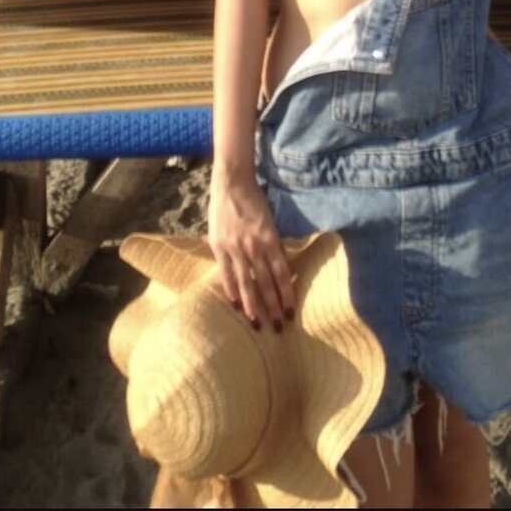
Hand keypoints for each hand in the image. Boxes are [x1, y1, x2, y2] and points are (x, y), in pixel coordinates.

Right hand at [207, 168, 295, 330]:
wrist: (232, 183)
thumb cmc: (255, 199)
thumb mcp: (270, 220)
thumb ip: (272, 243)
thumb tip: (279, 266)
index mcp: (271, 239)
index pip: (282, 273)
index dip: (287, 294)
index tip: (291, 311)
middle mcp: (255, 246)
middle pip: (266, 283)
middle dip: (273, 306)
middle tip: (279, 327)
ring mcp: (235, 248)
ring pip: (246, 283)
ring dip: (252, 305)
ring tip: (257, 322)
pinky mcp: (219, 247)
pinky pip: (226, 274)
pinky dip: (232, 290)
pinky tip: (236, 304)